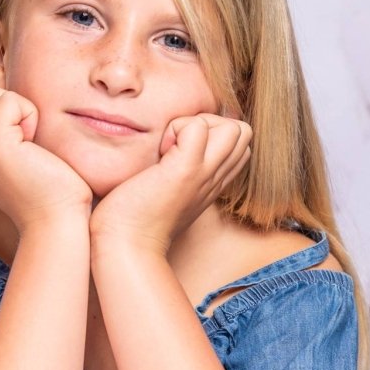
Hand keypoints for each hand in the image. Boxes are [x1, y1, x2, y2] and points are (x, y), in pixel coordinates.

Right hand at [0, 67, 92, 232]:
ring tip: (30, 140)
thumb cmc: (51, 192)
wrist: (55, 223)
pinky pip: (9, 100)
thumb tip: (10, 92)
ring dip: (16, 106)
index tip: (25, 139)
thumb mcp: (20, 158)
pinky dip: (29, 113)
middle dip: (6, 101)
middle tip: (27, 134)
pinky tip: (35, 145)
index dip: (4, 108)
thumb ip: (8, 132)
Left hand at [89, 113, 251, 253]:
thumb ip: (176, 170)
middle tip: (177, 144)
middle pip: (242, 132)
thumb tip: (167, 147)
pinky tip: (159, 152)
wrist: (127, 245)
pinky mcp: (186, 169)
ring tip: (170, 147)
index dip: (212, 135)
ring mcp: (204, 174)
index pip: (237, 145)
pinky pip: (197, 126)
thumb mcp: (167, 192)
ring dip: (197, 124)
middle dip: (211, 124)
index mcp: (211, 183)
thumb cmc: (135, 219)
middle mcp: (214, 179)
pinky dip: (176, 128)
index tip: (180, 151)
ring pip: (233, 126)